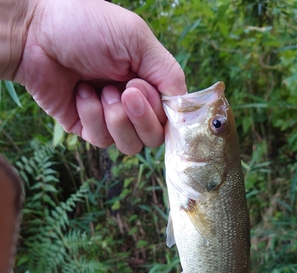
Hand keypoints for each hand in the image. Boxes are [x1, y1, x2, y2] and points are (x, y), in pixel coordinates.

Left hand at [13, 0, 186, 153]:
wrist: (35, 33)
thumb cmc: (86, 26)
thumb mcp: (137, 39)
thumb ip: (168, 72)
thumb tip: (183, 107)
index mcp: (150, 81)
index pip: (171, 116)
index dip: (165, 113)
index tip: (148, 93)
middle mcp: (133, 104)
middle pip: (154, 137)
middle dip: (142, 117)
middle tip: (125, 91)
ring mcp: (110, 118)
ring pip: (131, 145)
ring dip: (117, 118)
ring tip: (101, 89)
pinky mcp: (87, 128)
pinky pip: (102, 139)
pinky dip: (92, 114)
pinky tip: (81, 92)